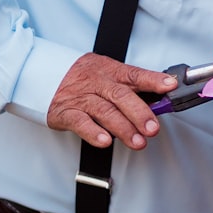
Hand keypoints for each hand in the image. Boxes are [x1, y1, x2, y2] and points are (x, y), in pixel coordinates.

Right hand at [47, 53, 177, 149]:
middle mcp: (97, 82)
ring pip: (104, 111)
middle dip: (139, 113)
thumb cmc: (82, 77)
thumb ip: (129, 87)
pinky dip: (93, 132)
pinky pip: (80, 122)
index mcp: (110, 70)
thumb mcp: (106, 73)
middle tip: (153, 129)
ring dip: (123, 128)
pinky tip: (105, 141)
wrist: (43, 74)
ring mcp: (81, 97)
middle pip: (121, 96)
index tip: (170, 86)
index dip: (153, 80)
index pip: (134, 74)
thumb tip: (160, 100)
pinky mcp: (65, 112)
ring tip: (138, 142)